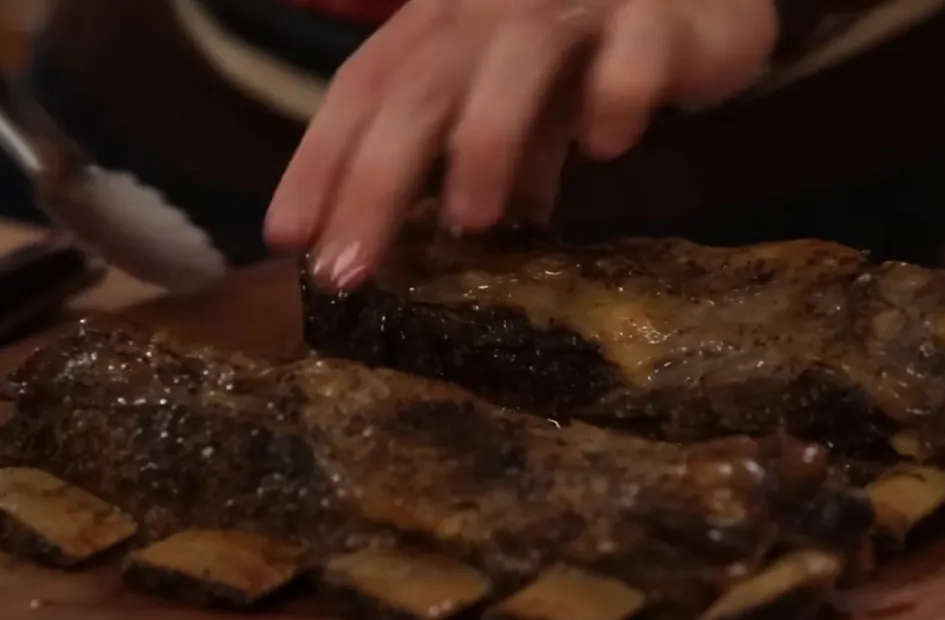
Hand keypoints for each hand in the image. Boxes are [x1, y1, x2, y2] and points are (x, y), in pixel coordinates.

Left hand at [266, 0, 779, 289]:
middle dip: (375, 181)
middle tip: (347, 269)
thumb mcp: (520, 100)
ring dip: (485, 142)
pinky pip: (633, 50)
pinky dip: (615, 93)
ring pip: (515, 62)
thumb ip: (483, 159)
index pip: (367, 86)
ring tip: (468, 224)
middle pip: (419, 87)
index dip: (321, 158)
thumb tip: (447, 239)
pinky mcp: (657, 11)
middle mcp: (494, 4)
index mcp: (446, 21)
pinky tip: (604, 149)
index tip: (287, 237)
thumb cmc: (595, 40)